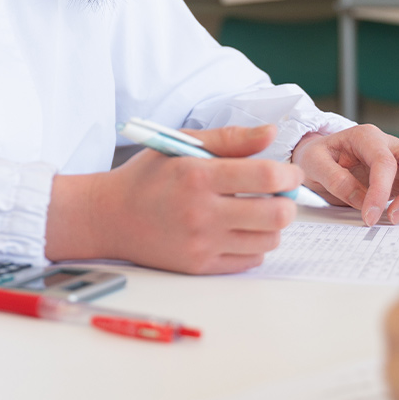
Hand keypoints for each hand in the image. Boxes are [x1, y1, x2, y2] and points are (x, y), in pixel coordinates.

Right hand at [45, 124, 301, 273]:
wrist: (109, 217)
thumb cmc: (147, 177)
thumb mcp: (182, 145)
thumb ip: (230, 138)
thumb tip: (271, 133)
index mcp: (198, 175)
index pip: (266, 177)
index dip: (288, 174)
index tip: (289, 173)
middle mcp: (201, 212)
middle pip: (276, 215)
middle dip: (287, 203)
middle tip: (280, 195)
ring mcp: (201, 243)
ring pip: (268, 241)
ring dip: (272, 225)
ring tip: (258, 212)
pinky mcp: (199, 266)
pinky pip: (250, 260)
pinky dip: (254, 245)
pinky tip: (240, 230)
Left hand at [291, 125, 398, 224]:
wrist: (317, 156)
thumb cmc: (316, 155)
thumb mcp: (312, 163)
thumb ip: (334, 179)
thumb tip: (361, 199)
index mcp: (366, 137)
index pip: (384, 162)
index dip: (381, 191)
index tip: (370, 215)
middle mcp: (389, 145)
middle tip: (395, 217)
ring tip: (396, 218)